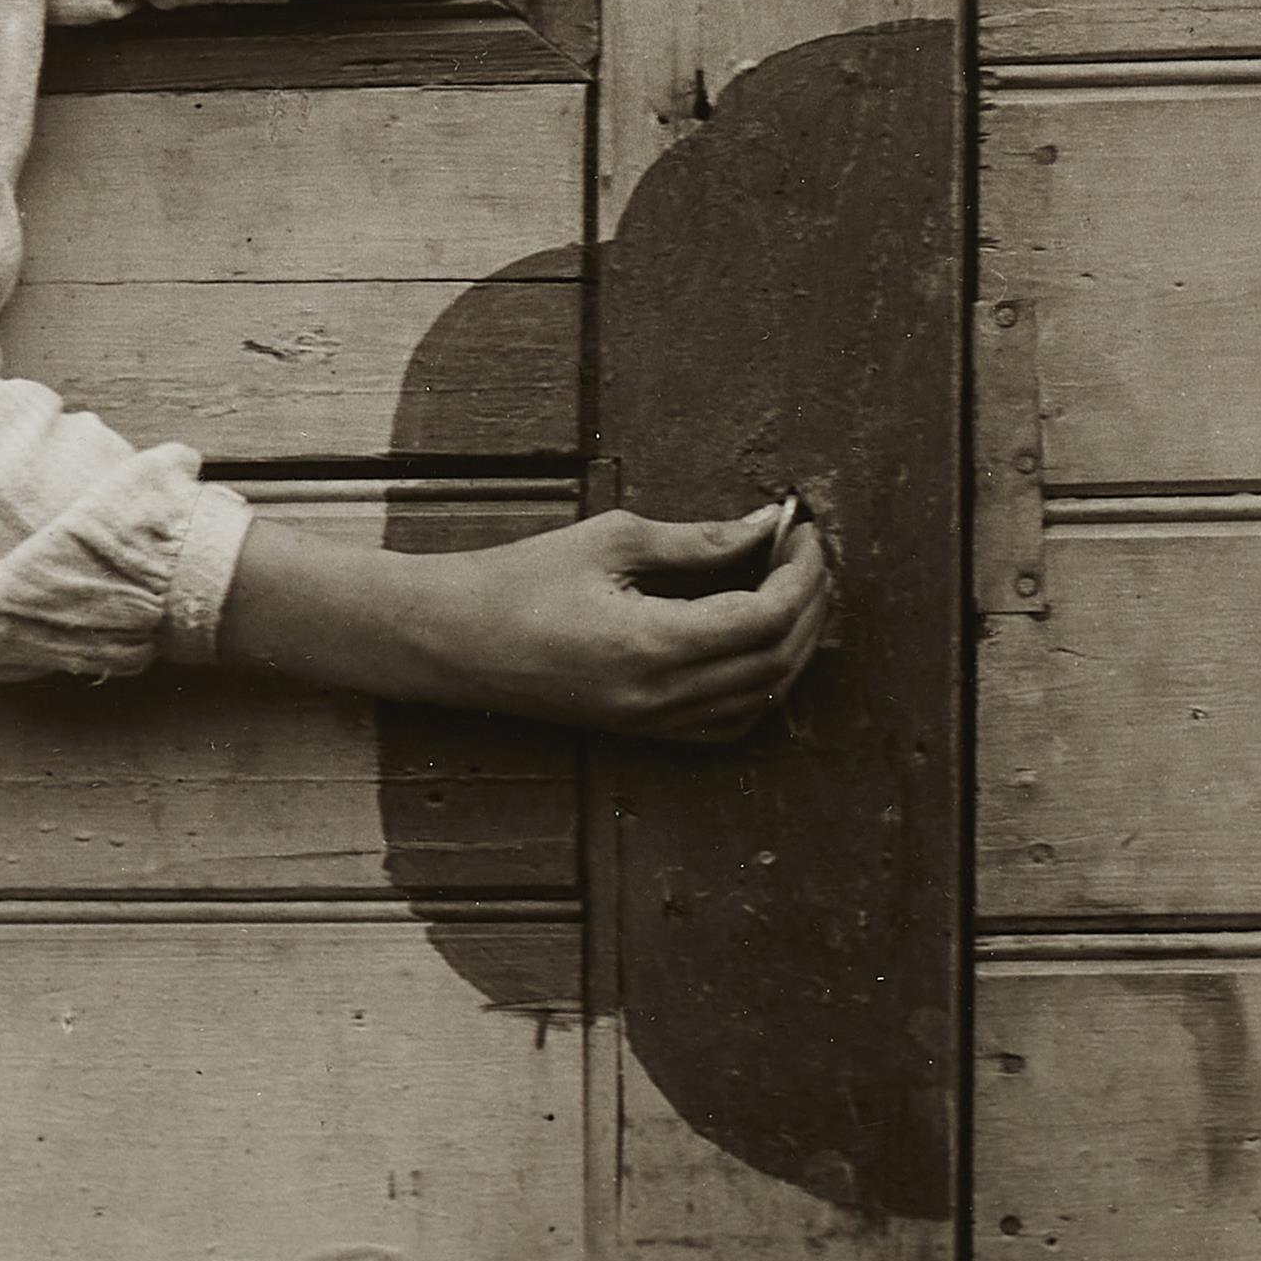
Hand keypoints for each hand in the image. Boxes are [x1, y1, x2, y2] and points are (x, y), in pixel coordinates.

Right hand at [223, 500, 837, 740]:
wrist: (452, 641)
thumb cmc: (518, 580)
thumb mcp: (609, 540)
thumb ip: (697, 540)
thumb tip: (764, 525)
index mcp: (653, 645)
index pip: (765, 616)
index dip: (801, 572)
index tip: (804, 529)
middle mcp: (662, 697)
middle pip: (777, 660)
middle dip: (808, 601)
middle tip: (808, 551)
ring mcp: (654, 725)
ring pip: (763, 696)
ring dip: (792, 642)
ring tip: (794, 587)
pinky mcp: (643, 734)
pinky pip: (730, 724)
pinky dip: (762, 685)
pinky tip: (759, 643)